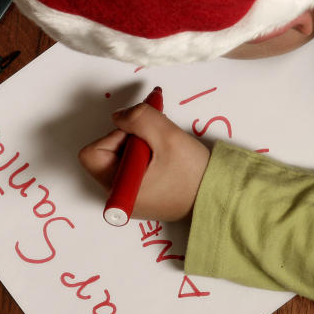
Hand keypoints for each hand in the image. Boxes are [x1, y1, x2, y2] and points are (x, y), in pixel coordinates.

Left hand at [78, 101, 210, 221]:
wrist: (218, 196)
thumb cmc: (194, 174)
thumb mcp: (167, 136)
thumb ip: (138, 117)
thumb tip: (119, 116)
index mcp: (119, 190)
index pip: (95, 152)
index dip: (116, 135)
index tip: (143, 134)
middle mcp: (118, 198)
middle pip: (106, 154)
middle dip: (130, 138)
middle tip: (156, 138)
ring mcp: (128, 198)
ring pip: (119, 158)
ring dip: (139, 145)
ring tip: (163, 148)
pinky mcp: (140, 194)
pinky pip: (131, 168)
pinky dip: (144, 155)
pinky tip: (164, 155)